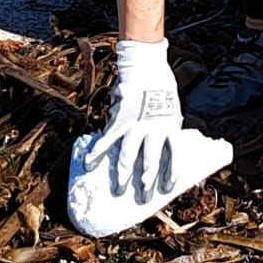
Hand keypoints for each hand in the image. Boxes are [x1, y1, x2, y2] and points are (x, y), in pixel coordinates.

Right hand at [83, 38, 182, 202]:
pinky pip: (106, 140)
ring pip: (127, 157)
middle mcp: (153, 130)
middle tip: (142, 197)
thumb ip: (168, 126)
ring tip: (118, 189)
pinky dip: (97, 153)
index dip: (171, 174)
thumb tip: (167, 143)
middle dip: (145, 182)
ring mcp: (135, 126)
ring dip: (122, 175)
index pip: (174, 157)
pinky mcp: (119, 120)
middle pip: (149, 162)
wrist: (145, 65)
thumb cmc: (161, 86)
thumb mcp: (172, 108)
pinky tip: (89, 164)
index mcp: (170, 127)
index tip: (167, 189)